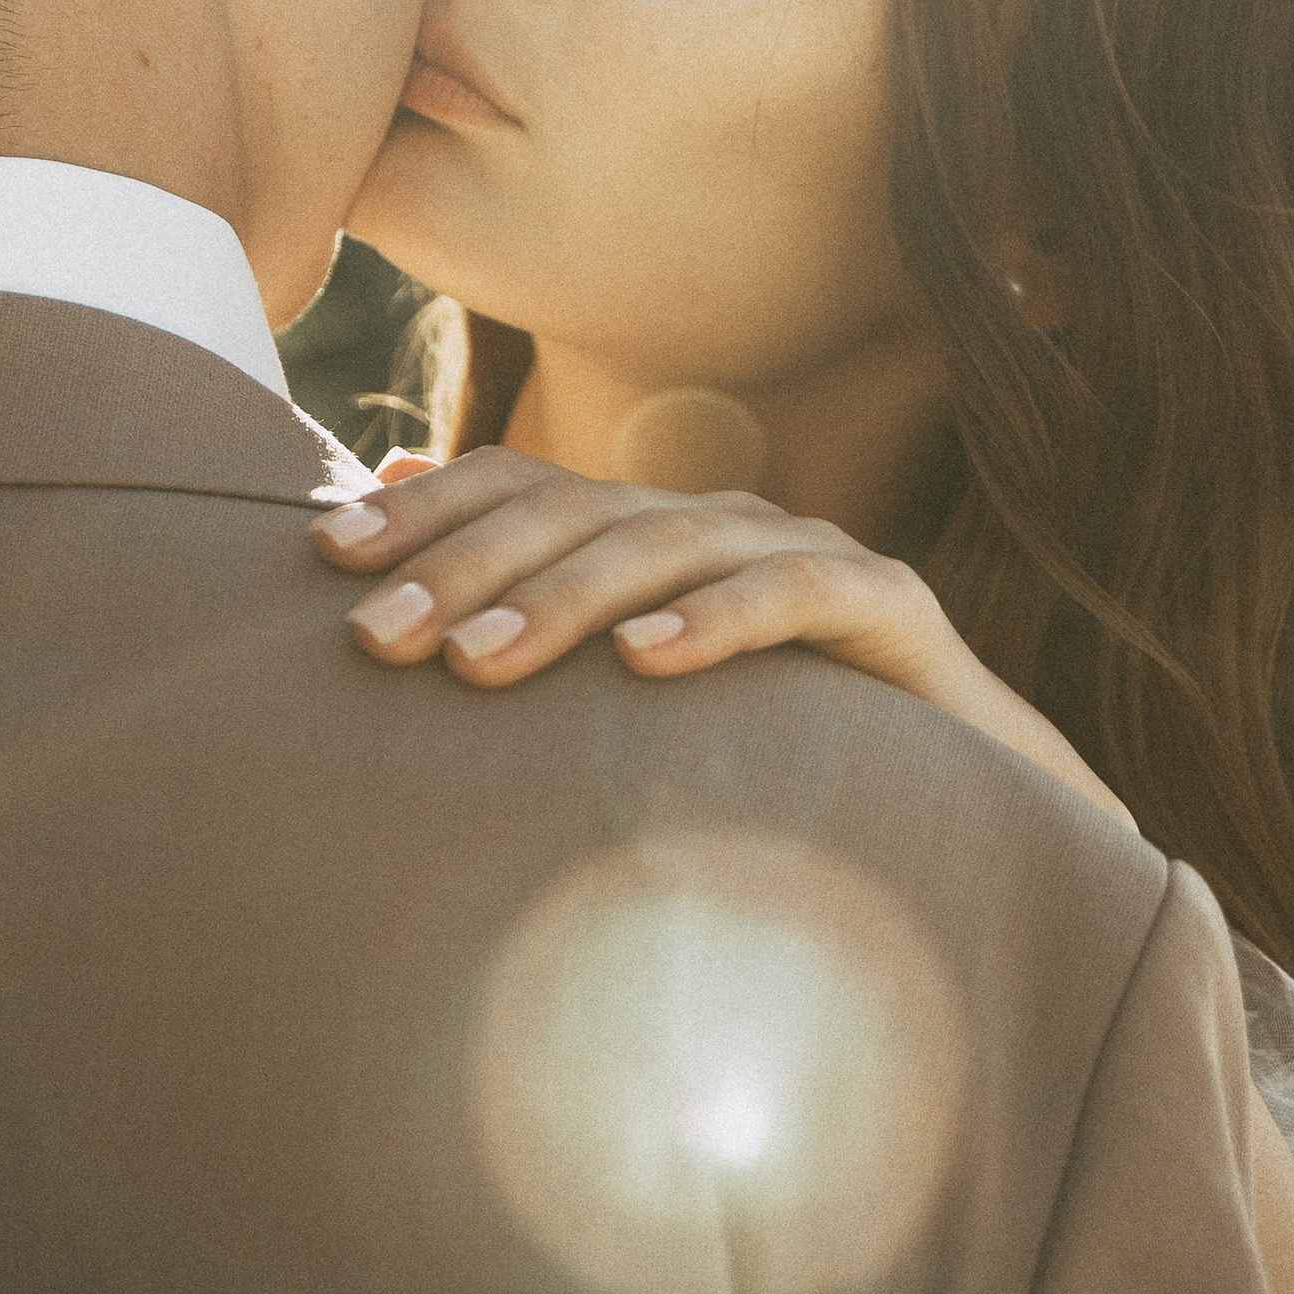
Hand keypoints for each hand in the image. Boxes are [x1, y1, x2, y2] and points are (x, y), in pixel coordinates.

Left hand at [314, 446, 1133, 827]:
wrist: (972, 808)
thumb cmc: (772, 765)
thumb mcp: (628, 719)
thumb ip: (532, 663)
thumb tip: (382, 619)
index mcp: (651, 532)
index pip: (523, 484)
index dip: (424, 508)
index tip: (321, 557)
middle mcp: (721, 522)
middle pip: (576, 509)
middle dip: (464, 566)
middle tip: (375, 635)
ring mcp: (807, 555)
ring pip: (668, 545)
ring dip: (566, 601)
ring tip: (478, 664)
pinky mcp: (889, 609)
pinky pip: (796, 595)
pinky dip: (719, 622)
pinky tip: (647, 666)